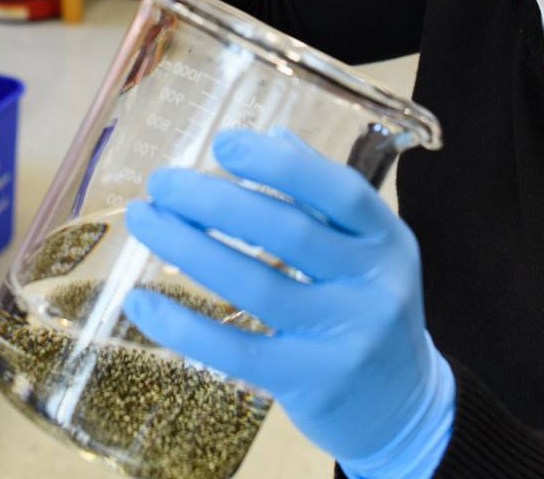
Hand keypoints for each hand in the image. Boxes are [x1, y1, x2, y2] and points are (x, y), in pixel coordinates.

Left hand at [123, 128, 455, 476]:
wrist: (402, 408)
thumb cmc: (369, 313)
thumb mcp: (365, 250)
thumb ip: (321, 197)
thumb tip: (272, 136)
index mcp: (387, 239)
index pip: (339, 191)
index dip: (279, 163)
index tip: (222, 144)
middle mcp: (374, 285)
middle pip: (289, 232)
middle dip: (216, 200)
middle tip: (162, 183)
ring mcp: (345, 337)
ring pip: (255, 285)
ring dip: (188, 247)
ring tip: (144, 220)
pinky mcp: (311, 382)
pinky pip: (236, 350)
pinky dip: (182, 325)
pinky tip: (141, 302)